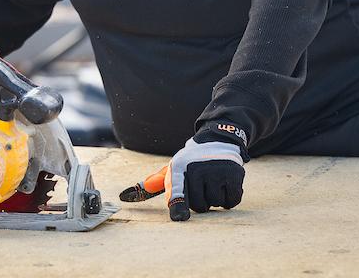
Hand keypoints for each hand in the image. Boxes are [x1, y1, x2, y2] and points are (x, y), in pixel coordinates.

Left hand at [120, 123, 247, 220]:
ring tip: (212, 182)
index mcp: (178, 169)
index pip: (178, 192)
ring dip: (215, 199)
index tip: (179, 218)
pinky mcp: (233, 174)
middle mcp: (197, 169)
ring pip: (215, 203)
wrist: (217, 139)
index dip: (178, 205)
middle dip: (200, 201)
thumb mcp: (171, 168)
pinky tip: (225, 184)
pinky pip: (231, 200)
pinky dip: (229, 197)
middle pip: (199, 206)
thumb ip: (152, 184)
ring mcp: (216, 171)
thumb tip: (124, 196)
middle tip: (201, 185)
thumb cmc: (191, 161)